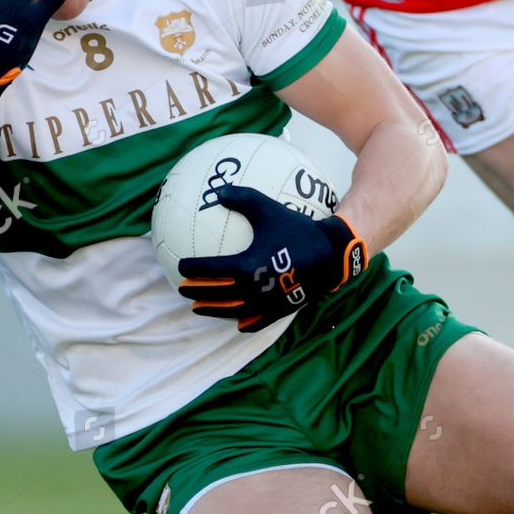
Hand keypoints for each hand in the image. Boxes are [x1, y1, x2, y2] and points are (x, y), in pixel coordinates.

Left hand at [177, 185, 367, 330]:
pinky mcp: (281, 311)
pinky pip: (257, 322)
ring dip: (213, 310)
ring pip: (232, 312)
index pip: (211, 271)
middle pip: (217, 295)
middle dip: (196, 292)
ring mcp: (268, 304)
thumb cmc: (298, 229)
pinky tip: (237, 323)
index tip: (181, 265)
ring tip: (198, 307)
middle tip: (182, 288)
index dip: (193, 269)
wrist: (332, 254)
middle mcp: (254, 289)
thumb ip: (243, 199)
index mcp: (248, 266)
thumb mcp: (270, 209)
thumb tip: (219, 190)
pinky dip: (244, 323)